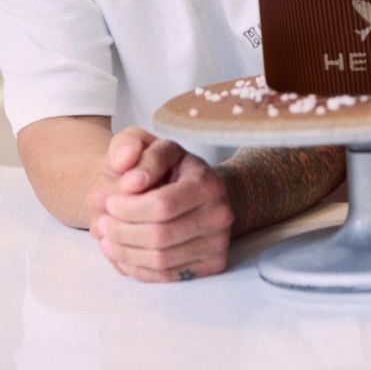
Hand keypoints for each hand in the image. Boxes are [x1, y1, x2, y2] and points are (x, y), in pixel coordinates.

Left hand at [87, 128, 233, 282]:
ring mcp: (218, 241)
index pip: (162, 205)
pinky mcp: (212, 263)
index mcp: (206, 181)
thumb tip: (130, 179)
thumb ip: (131, 146)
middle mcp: (219, 213)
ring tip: (106, 240)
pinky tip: (122, 254)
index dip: (129, 209)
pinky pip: (167, 276)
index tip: (108, 203)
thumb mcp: (146, 144)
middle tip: (101, 225)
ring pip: (161, 260)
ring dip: (125, 253)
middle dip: (122, 233)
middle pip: (160, 236)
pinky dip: (137, 269)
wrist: (193, 189)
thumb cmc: (165, 167)